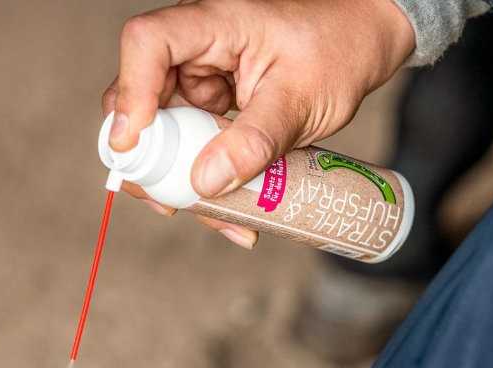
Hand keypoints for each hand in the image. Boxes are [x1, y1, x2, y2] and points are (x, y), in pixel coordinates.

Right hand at [102, 0, 414, 248]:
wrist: (362, 48)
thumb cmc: (339, 50)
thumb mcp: (300, 100)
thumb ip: (255, 140)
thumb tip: (205, 182)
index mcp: (214, 24)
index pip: (148, 44)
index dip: (130, 92)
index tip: (133, 143)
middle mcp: (196, 51)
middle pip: (141, 100)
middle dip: (150, 159)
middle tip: (167, 202)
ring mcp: (201, 82)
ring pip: (166, 137)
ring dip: (182, 183)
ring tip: (219, 219)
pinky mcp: (210, 110)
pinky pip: (193, 150)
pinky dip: (206, 184)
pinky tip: (230, 214)